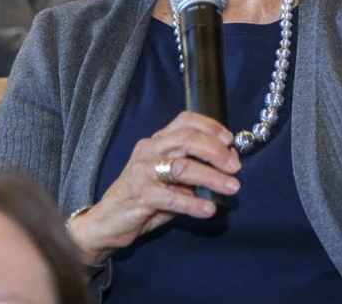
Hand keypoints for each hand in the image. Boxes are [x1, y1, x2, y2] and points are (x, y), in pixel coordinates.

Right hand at [68, 111, 239, 265]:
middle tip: (235, 166)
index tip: (230, 140)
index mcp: (157, 141)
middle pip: (187, 139)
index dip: (211, 126)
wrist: (106, 222)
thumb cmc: (143, 197)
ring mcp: (142, 171)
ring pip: (183, 167)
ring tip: (231, 187)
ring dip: (212, 177)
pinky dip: (194, 203)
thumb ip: (191, 168)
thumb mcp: (168, 178)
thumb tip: (226, 165)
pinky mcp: (140, 195)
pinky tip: (209, 208)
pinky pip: (172, 197)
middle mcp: (149, 150)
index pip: (185, 121)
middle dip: (216, 152)